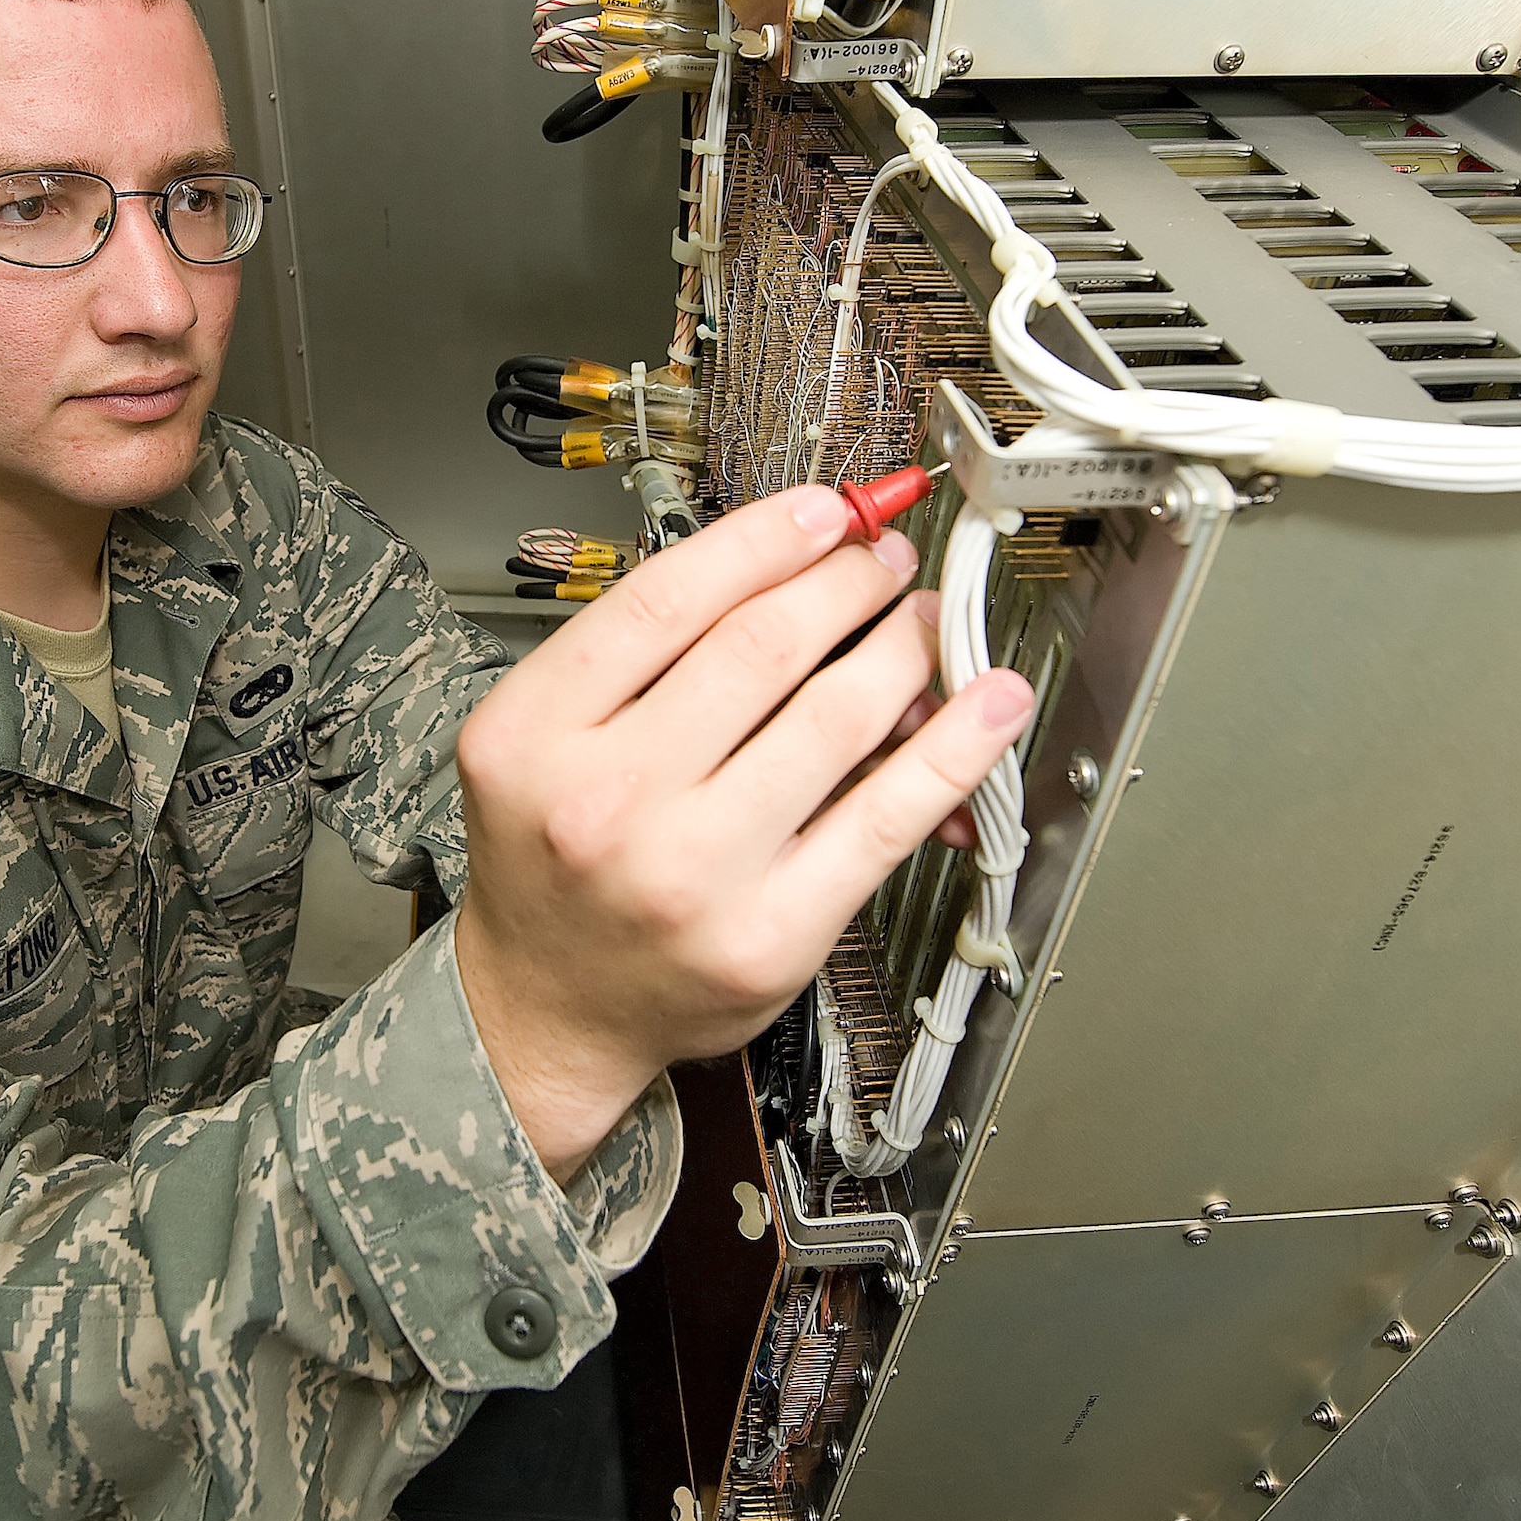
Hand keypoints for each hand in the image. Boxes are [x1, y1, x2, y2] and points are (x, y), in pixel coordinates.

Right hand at [454, 483, 1034, 1179]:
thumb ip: (639, 661)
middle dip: (845, 580)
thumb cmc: (553, 866)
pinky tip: (987, 704)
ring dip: (902, 647)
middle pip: (761, 644)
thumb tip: (794, 575)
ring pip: (835, 717)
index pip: (666, 599)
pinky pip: (887, 817)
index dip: (765, 537)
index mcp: (532, 735)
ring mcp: (693, 873)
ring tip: (920, 622)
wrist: (548, 1007)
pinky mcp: (773, 933)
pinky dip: (953, 748)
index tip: (823, 512)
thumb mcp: (541, 742)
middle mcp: (604, 802)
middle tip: (881, 559)